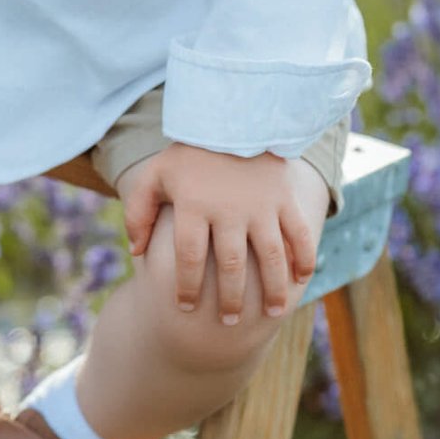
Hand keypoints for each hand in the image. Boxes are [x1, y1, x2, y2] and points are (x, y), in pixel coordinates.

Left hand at [116, 143, 316, 323]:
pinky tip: (301, 280)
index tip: (185, 308)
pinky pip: (299, 234)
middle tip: (227, 322)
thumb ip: (139, 212)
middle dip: (228, 300)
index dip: (186, 288)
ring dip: (272, 290)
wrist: (231, 115)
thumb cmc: (189, 152)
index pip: (189, 258)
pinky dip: (304, 259)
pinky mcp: (285, 198)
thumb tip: (135, 251)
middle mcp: (229, 209)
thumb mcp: (155, 175)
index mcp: (194, 205)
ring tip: (270, 314)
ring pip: (270, 258)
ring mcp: (261, 205)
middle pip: (231, 266)